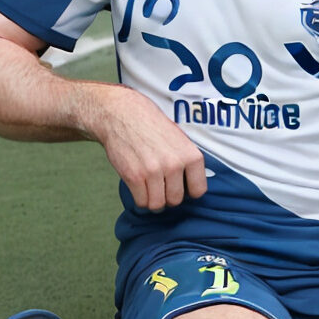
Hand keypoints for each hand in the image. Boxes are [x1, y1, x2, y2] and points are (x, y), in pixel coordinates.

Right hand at [86, 84, 205, 210]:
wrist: (121, 114)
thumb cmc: (150, 124)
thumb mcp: (178, 137)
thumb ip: (186, 160)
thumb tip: (191, 185)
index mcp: (190, 155)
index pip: (198, 190)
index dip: (188, 191)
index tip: (180, 186)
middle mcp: (174, 165)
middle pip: (175, 200)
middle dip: (167, 196)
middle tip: (160, 186)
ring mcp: (154, 172)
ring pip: (158, 205)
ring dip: (152, 200)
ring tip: (149, 189)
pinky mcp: (134, 176)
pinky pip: (141, 202)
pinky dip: (139, 199)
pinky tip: (138, 187)